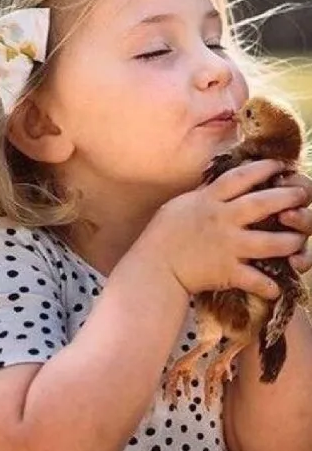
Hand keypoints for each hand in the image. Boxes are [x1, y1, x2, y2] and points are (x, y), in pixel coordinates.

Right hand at [149, 159, 305, 299]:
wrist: (154, 267)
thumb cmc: (164, 234)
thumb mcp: (182, 204)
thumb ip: (206, 194)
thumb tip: (223, 183)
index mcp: (210, 199)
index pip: (242, 176)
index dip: (265, 168)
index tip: (281, 165)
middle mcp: (222, 219)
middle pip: (263, 203)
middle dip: (288, 197)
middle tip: (304, 194)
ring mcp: (227, 246)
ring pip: (269, 242)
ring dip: (290, 241)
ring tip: (300, 238)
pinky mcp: (227, 271)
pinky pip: (255, 279)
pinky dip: (269, 284)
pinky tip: (279, 286)